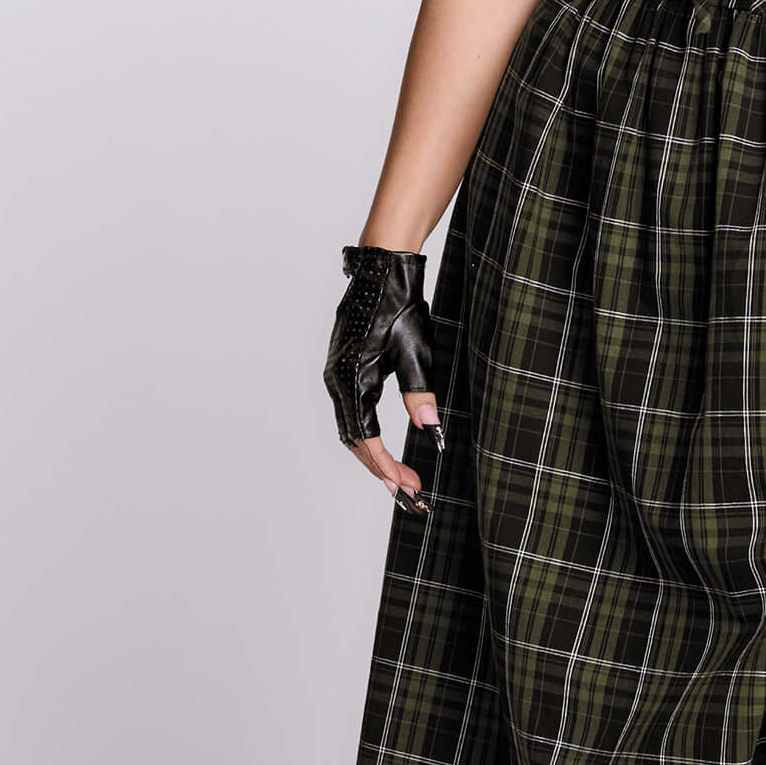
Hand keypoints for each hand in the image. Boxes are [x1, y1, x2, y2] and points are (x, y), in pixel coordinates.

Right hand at [325, 246, 441, 510]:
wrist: (382, 272)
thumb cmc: (399, 307)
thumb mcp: (416, 351)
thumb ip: (420, 392)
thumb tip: (428, 427)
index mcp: (352, 379)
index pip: (366, 437)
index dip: (387, 466)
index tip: (408, 486)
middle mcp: (337, 381)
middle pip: (354, 440)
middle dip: (381, 469)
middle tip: (409, 492)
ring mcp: (336, 375)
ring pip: (350, 429)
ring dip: (373, 455)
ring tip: (400, 477)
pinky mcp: (342, 369)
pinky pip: (350, 412)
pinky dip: (366, 435)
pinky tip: (384, 447)